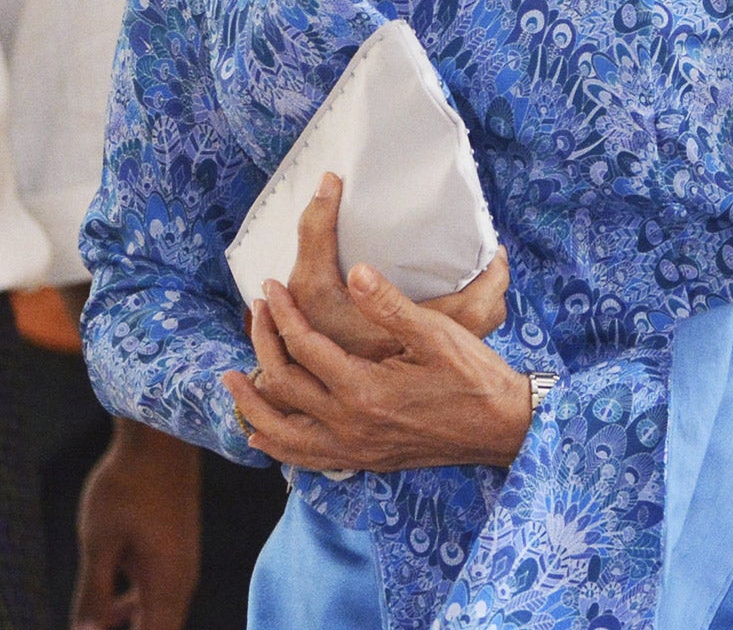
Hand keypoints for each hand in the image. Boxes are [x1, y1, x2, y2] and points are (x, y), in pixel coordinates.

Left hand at [72, 418, 200, 629]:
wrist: (161, 438)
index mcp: (165, 585)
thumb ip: (93, 593)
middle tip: (92, 627)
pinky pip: (159, 594)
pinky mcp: (175, 551)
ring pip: (159, 615)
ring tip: (96, 625)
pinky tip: (112, 607)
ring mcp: (181, 565)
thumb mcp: (99, 541)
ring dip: (133, 625)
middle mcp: (181, 581)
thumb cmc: (126, 486)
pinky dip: (136, 607)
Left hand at [221, 266, 531, 471]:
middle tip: (255, 313)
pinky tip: (263, 434)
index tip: (270, 287)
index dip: (282, 313)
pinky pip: (306, 460)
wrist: (502, 428)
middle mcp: (351, 425)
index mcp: (364, 390)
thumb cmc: (473, 376)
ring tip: (229, 380)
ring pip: (283, 433)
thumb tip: (353, 272)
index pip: (304, 347)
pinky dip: (278, 445)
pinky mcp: (364, 461)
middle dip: (262, 345)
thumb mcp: (435, 333)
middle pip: (284, 385)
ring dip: (252, 405)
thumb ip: (388, 304)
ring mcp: (355, 449)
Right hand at [281, 173, 507, 359]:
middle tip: (489, 258)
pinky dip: (456, 327)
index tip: (496, 247)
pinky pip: (456, 346)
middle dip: (493, 285)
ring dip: (480, 305)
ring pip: (476, 332)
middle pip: (489, 314)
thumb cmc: (312, 339)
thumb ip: (318, 232)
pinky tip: (442, 309)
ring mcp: (430, 365)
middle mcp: (434, 351)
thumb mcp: (310, 282)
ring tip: (475, 278)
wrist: (303, 404)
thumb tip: (330, 181)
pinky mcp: (422, 374)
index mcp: (422, 328)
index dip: (496, 271)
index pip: (484, 298)